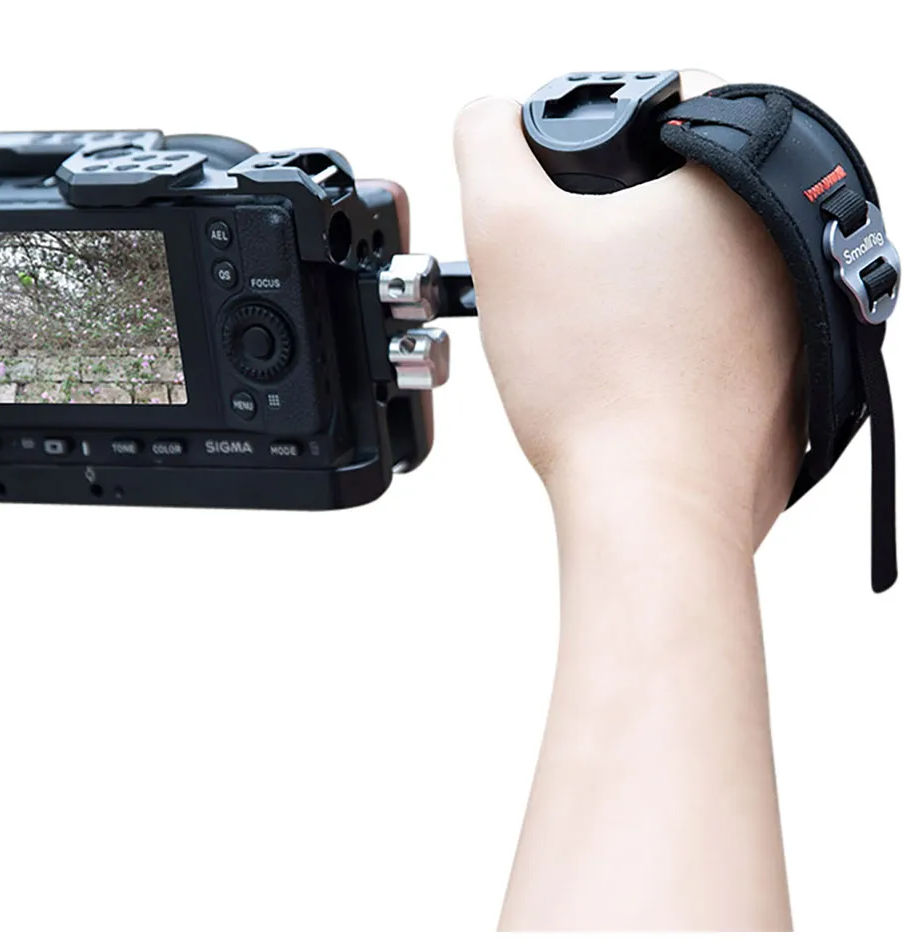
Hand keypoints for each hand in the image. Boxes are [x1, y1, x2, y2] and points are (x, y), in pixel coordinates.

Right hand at [454, 71, 804, 548]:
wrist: (651, 507)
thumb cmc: (597, 383)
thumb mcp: (505, 232)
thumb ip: (484, 144)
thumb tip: (488, 121)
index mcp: (736, 182)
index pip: (665, 101)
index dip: (592, 135)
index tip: (559, 192)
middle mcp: (787, 242)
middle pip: (679, 194)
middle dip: (612, 222)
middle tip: (565, 272)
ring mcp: (797, 317)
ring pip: (700, 268)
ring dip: (642, 285)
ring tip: (591, 332)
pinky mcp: (790, 380)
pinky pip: (715, 335)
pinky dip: (670, 343)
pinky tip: (627, 374)